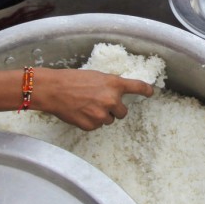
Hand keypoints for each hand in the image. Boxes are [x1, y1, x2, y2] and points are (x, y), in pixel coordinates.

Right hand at [32, 67, 153, 129]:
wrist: (54, 90)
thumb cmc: (72, 79)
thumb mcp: (96, 77)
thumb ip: (109, 85)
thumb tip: (114, 94)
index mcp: (114, 84)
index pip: (137, 87)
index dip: (146, 90)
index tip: (150, 92)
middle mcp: (111, 100)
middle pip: (123, 112)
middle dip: (115, 109)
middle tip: (101, 103)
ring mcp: (102, 114)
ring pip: (109, 120)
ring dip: (102, 115)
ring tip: (86, 106)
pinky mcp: (92, 125)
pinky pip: (96, 126)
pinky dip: (90, 121)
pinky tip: (80, 112)